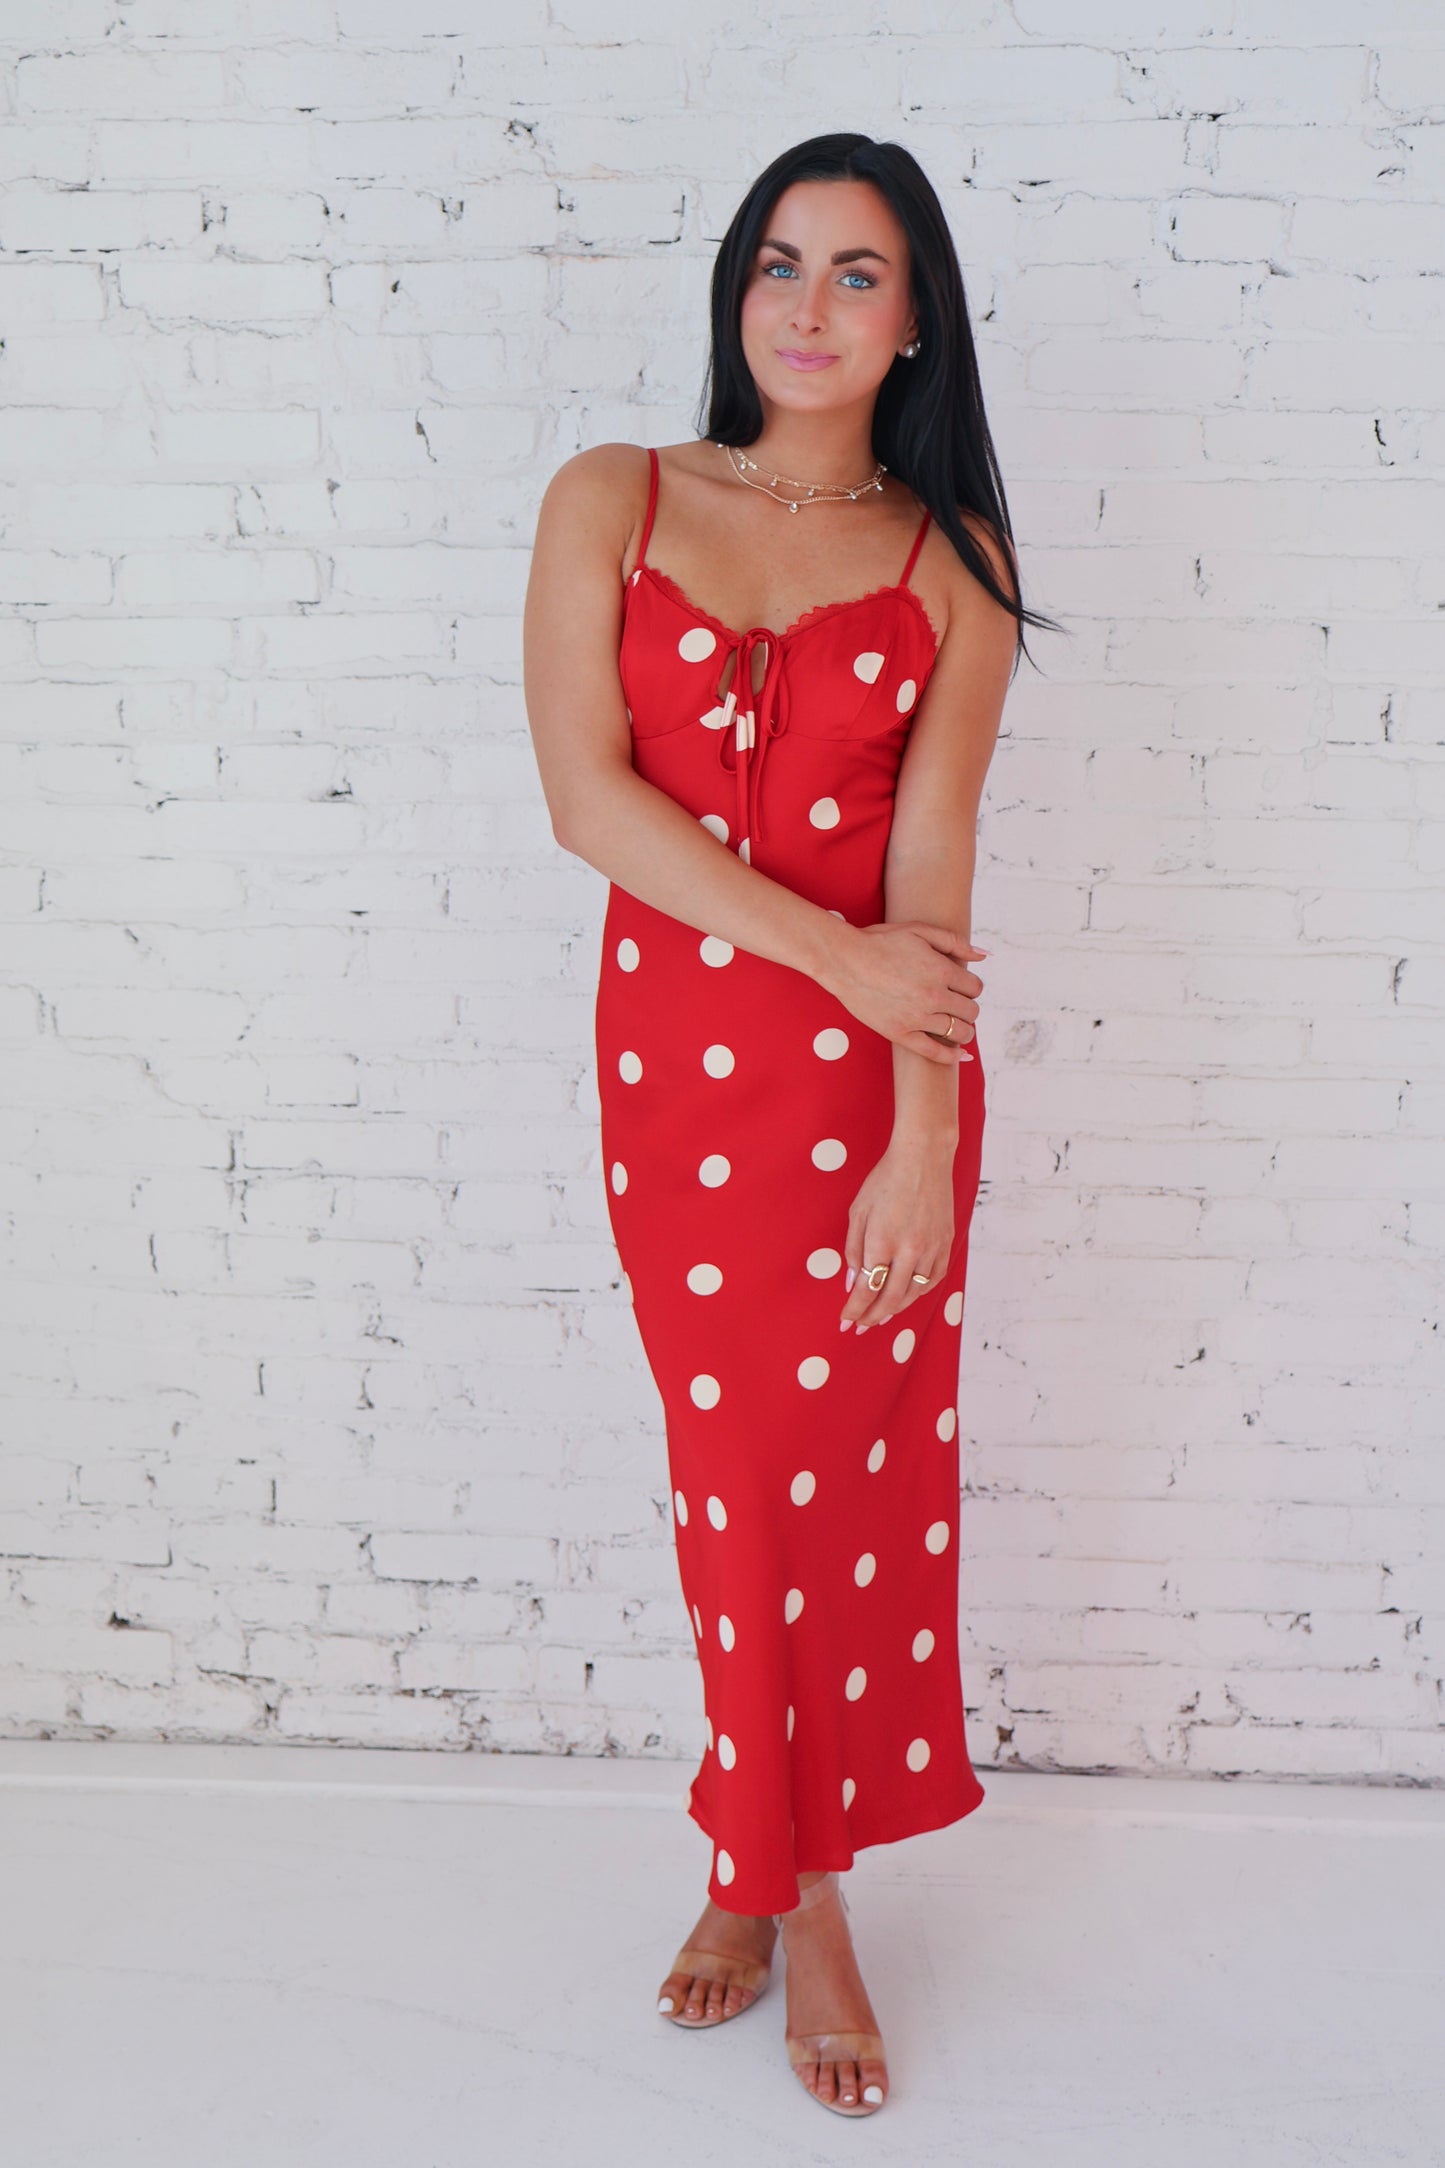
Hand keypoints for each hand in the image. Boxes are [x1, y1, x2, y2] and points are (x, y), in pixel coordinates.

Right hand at [820, 920, 985, 1066]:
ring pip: (958, 1033)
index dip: (972, 987)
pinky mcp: (900, 1034)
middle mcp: (934, 996)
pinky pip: (934, 1053)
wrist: (844, 960)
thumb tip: (986, 956)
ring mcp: (917, 1017)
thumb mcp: (919, 930)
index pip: (975, 988)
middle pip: (971, 1012)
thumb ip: (955, 942)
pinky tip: (959, 1055)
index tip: (963, 988)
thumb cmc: (880, 941)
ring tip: (957, 1026)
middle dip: (968, 1008)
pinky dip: (951, 1056)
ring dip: (964, 1031)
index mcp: (941, 970)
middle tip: (958, 1006)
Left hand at [838, 1137, 956, 1334]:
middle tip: (860, 1327)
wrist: (923, 1158)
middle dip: (872, 1317)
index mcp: (882, 1241)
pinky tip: (906, 1297)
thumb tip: (853, 1283)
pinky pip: (933, 1280)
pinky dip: (918, 1293)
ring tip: (880, 1316)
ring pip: (913, 1294)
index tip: (845, 1322)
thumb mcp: (858, 1212)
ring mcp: (931, 1248)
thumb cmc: (885, 1181)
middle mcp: (909, 1250)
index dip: (854, 1310)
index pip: (867, 1289)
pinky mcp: (946, 1244)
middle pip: (890, 1298)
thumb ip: (854, 1250)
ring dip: (895, 1309)